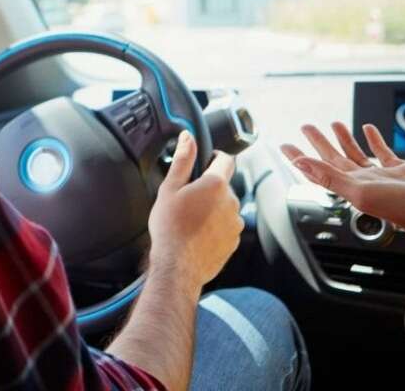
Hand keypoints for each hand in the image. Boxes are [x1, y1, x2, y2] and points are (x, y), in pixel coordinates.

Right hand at [147, 131, 242, 289]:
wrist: (178, 267)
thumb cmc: (170, 228)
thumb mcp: (169, 189)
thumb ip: (182, 160)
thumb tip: (188, 137)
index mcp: (216, 184)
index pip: (226, 159)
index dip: (215, 156)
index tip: (205, 161)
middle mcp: (231, 201)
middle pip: (223, 185)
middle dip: (209, 188)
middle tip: (187, 198)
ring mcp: (235, 223)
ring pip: (225, 207)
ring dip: (213, 208)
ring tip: (190, 219)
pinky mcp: (234, 240)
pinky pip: (226, 226)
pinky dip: (215, 226)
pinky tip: (197, 233)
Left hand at [281, 122, 404, 251]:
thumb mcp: (359, 191)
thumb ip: (329, 177)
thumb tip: (301, 164)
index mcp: (350, 187)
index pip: (318, 169)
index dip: (300, 157)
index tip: (285, 146)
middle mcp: (364, 181)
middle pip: (334, 158)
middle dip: (319, 142)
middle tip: (306, 126)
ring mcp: (382, 175)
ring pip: (357, 153)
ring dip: (344, 138)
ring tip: (333, 123)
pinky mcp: (403, 169)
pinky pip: (383, 152)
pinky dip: (374, 139)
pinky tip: (368, 129)